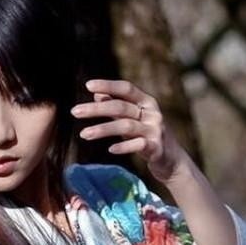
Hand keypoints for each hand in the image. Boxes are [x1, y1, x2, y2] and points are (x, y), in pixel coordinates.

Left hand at [71, 78, 190, 185]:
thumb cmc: (147, 136)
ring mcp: (156, 130)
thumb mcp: (132, 119)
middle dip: (96, 109)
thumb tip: (97, 94)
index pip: (127, 89)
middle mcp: (153, 113)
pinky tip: (110, 150)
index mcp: (147, 102)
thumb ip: (116, 108)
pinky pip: (138, 145)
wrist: (171, 160)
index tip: (88, 85)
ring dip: (103, 129)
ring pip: (126, 126)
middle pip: (121, 107)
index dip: (108, 85)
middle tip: (74, 111)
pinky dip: (124, 146)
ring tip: (83, 134)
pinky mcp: (157, 148)